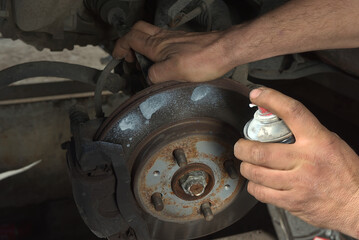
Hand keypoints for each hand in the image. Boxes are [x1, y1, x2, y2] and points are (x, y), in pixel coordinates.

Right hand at [112, 21, 235, 82]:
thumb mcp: (175, 72)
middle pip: (138, 31)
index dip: (120, 47)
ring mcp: (174, 39)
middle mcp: (164, 38)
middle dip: (128, 43)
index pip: (130, 39)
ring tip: (145, 63)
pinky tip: (163, 61)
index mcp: (157, 45)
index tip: (117, 57)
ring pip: (150, 35)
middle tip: (129, 58)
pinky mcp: (183, 42)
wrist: (225, 50)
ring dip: (142, 46)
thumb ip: (156, 75)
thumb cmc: (204, 59)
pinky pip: (163, 41)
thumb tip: (149, 77)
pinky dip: (156, 49)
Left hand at [234, 87, 358, 237]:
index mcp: (318, 141)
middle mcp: (306, 160)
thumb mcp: (332, 143)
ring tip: (247, 164)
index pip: (292, 111)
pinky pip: (261, 192)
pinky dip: (253, 186)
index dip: (271, 99)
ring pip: (256, 172)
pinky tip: (256, 182)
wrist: (357, 205)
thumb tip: (280, 121)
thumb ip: (307, 133)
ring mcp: (298, 183)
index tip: (257, 94)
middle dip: (242, 147)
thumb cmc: (346, 174)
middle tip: (240, 146)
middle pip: (260, 150)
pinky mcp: (292, 202)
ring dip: (245, 167)